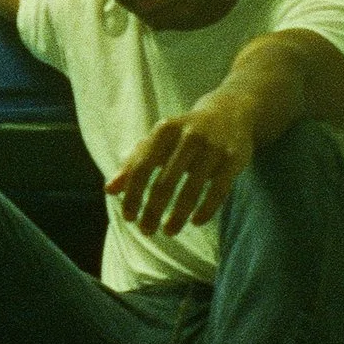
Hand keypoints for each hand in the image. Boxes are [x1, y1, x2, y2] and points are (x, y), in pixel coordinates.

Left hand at [104, 100, 255, 235]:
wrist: (230, 111)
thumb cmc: (184, 133)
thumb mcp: (159, 140)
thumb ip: (133, 163)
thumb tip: (109, 190)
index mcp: (165, 129)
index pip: (142, 167)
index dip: (133, 195)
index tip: (128, 217)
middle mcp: (189, 136)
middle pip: (165, 182)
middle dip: (153, 211)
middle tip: (146, 230)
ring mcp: (213, 148)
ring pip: (192, 190)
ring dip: (177, 216)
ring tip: (169, 231)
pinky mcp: (233, 159)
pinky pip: (218, 191)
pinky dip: (205, 210)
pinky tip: (195, 222)